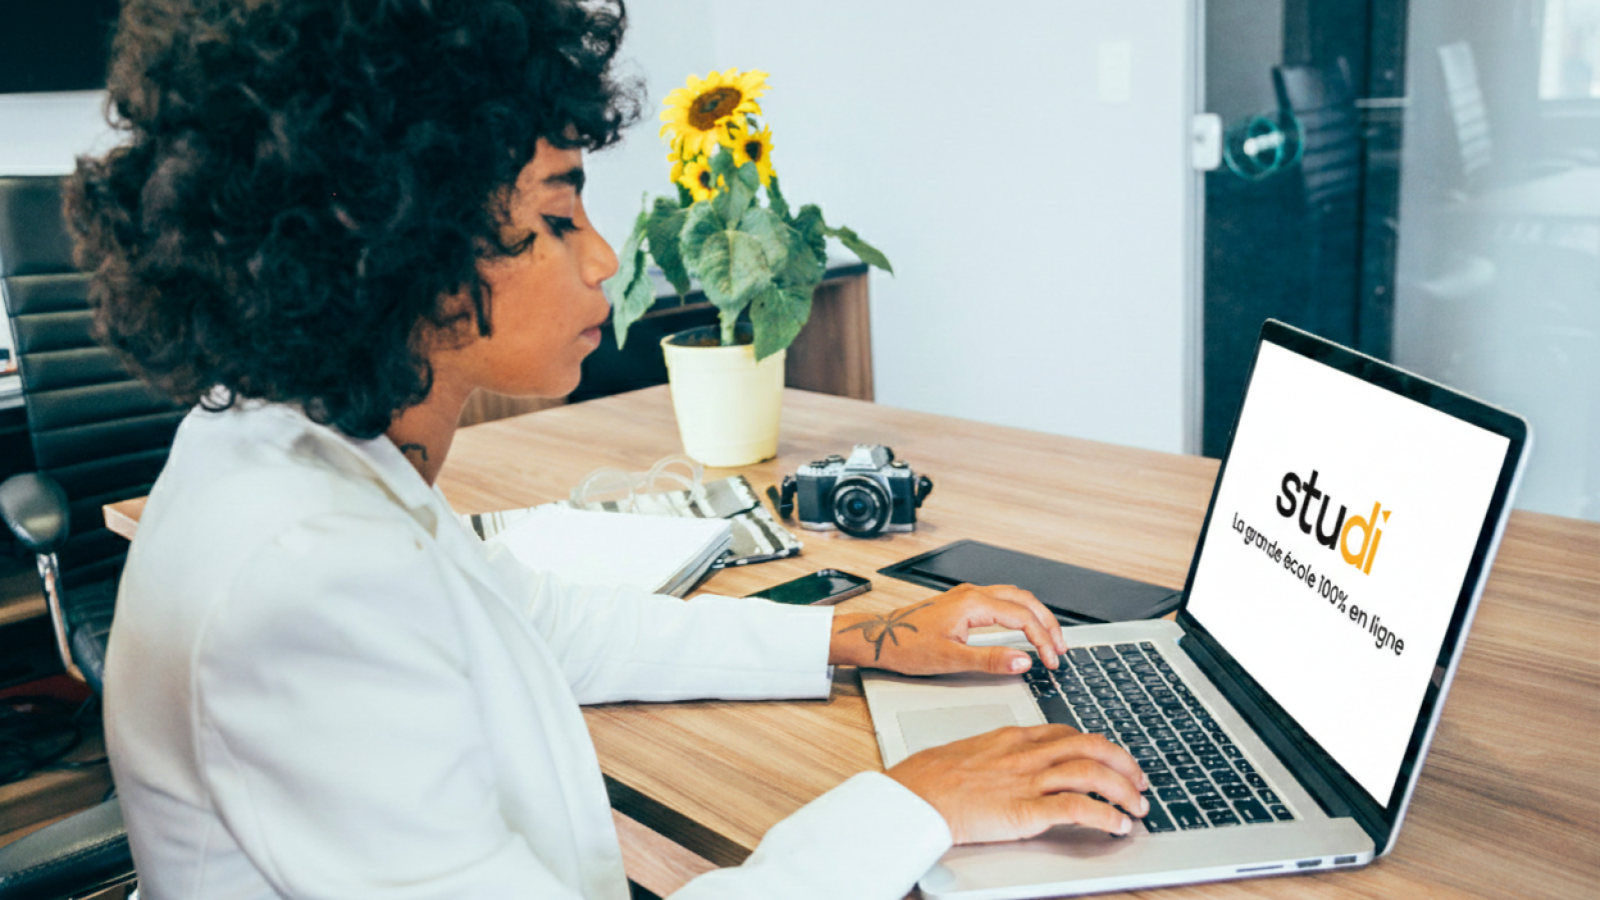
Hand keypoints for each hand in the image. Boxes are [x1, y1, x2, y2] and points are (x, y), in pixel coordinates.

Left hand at [829, 583, 1064, 674]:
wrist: (876, 638)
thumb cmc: (905, 646)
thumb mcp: (950, 659)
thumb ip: (990, 660)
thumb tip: (1024, 661)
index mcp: (973, 603)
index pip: (1023, 617)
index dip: (1043, 640)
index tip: (1052, 661)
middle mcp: (972, 593)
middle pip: (1025, 600)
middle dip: (1048, 623)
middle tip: (1061, 648)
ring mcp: (967, 596)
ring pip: (1014, 597)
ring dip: (1036, 615)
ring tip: (1049, 639)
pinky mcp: (961, 602)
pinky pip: (1001, 600)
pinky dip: (1021, 612)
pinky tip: (1023, 627)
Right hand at [887, 725, 1149, 842]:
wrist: (910, 796)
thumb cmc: (926, 779)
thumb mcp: (966, 753)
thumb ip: (993, 756)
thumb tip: (1003, 766)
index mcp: (1010, 737)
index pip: (1067, 733)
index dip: (1098, 746)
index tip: (1111, 759)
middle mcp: (1025, 754)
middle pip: (1090, 746)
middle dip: (1123, 763)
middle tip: (1138, 781)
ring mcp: (1026, 781)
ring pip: (1092, 772)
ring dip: (1123, 791)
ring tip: (1137, 808)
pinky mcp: (1024, 811)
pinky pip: (1077, 808)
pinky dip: (1105, 816)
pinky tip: (1116, 826)